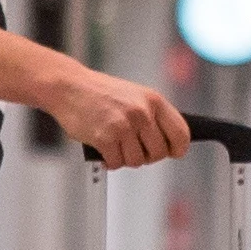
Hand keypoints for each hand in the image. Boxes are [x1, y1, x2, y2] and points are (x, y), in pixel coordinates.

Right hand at [50, 65, 189, 169]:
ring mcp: (124, 126)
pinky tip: (104, 149)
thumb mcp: (135, 95)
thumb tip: (168, 142)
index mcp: (154, 100)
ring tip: (116, 145)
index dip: (177, 148)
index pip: (181, 133)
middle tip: (133, 149)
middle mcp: (142, 113)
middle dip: (146, 156)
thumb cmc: (100, 92)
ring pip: (137, 161)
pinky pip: (117, 163)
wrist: (69, 86)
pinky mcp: (105, 138)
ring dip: (126, 158)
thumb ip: (152, 115)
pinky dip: (110, 161)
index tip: (171, 153)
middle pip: (159, 152)